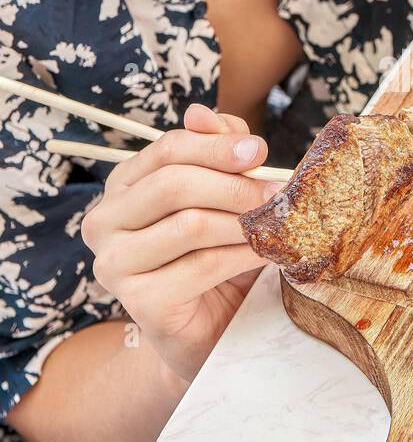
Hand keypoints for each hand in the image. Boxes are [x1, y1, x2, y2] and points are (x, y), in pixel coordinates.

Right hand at [81, 104, 280, 382]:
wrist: (207, 329)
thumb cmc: (214, 256)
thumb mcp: (221, 198)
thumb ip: (216, 153)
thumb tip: (202, 112)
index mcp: (122, 188)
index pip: (165, 151)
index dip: (215, 147)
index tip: (259, 151)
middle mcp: (105, 222)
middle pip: (173, 185)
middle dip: (234, 185)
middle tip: (278, 193)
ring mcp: (115, 264)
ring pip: (190, 225)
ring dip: (244, 223)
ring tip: (279, 225)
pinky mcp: (139, 302)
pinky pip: (202, 267)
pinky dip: (243, 256)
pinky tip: (268, 254)